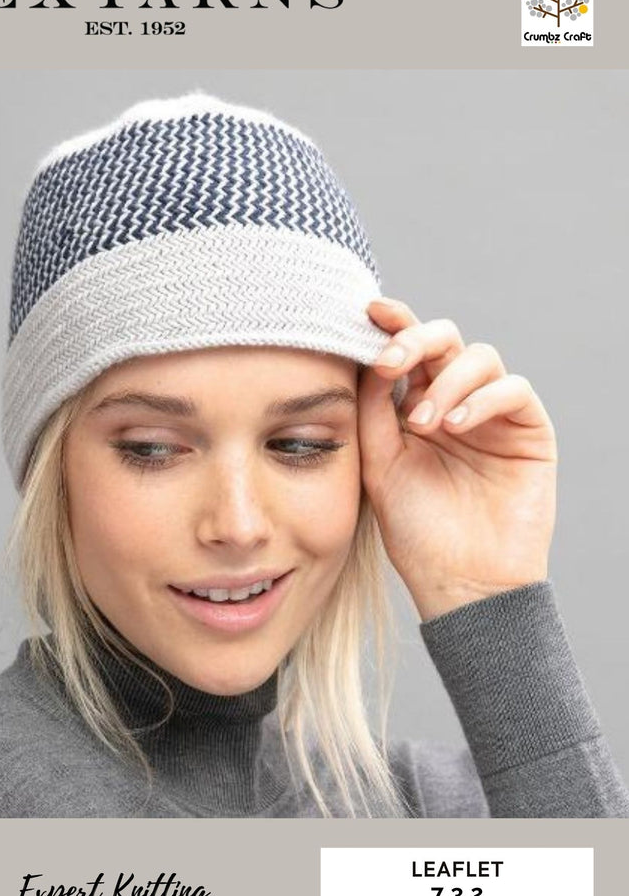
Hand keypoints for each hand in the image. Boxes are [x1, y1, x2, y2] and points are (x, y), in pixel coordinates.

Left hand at [357, 297, 557, 620]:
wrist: (460, 583)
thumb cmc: (416, 529)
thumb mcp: (380, 464)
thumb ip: (373, 411)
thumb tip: (368, 356)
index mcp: (415, 406)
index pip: (407, 354)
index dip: (392, 325)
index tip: (367, 312)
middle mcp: (455, 402)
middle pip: (444, 341)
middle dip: (416, 340)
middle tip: (390, 361)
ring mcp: (493, 415)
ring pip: (480, 358)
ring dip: (447, 381)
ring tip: (423, 423)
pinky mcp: (529, 431)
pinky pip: (514, 390)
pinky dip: (483, 399)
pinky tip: (455, 427)